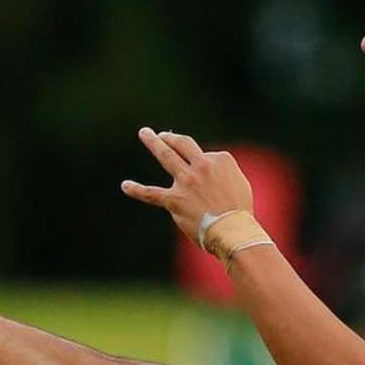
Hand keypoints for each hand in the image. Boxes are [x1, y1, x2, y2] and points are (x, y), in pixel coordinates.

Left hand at [122, 128, 252, 245]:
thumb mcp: (239, 183)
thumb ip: (222, 173)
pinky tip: (125, 185)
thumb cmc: (239, 212)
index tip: (208, 180)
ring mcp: (186, 181)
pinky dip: (136, 189)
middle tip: (162, 134)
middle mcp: (202, 165)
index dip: (203, 167)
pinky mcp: (174, 199)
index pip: (204, 155)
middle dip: (170, 137)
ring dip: (154, 143)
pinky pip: (151, 193)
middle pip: (183, 144)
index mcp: (220, 160)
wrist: (233, 231)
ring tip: (145, 133)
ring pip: (166, 156)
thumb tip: (207, 175)